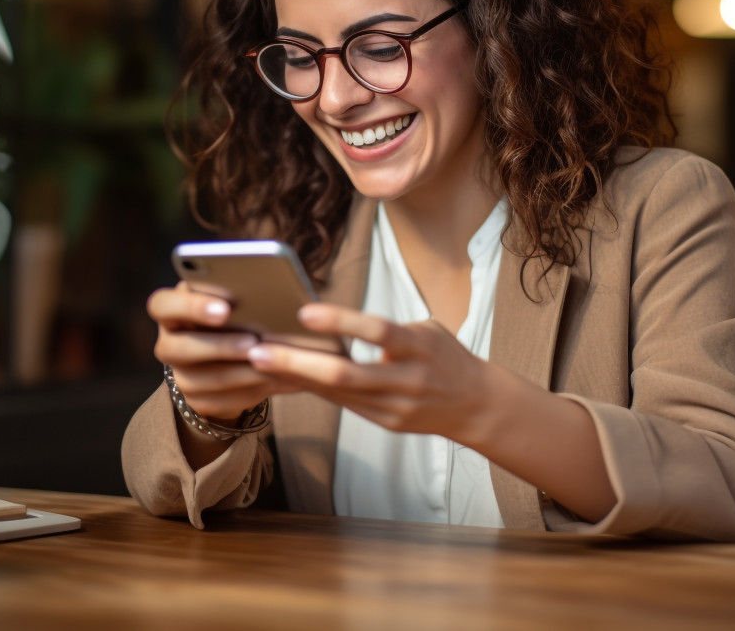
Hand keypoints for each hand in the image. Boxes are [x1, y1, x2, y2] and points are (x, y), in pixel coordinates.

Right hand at [148, 283, 298, 422]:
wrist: (232, 352)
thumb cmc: (234, 311)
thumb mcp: (230, 297)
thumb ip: (234, 290)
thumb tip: (262, 287)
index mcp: (169, 311)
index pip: (162, 305)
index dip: (190, 307)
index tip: (225, 310)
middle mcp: (168, 344)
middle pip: (180, 348)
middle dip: (220, 346)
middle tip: (253, 342)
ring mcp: (180, 376)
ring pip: (205, 379)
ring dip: (242, 372)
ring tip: (274, 363)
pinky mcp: (198, 401)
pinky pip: (223, 401)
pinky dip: (254, 390)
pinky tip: (279, 378)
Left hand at [244, 303, 493, 443]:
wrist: (476, 404)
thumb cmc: (444, 355)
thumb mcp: (425, 330)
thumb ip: (386, 329)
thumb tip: (331, 320)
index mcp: (420, 347)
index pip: (378, 332)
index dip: (341, 321)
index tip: (303, 311)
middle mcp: (407, 380)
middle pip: (346, 374)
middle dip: (298, 363)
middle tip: (258, 350)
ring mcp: (395, 406)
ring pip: (337, 393)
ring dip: (296, 378)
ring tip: (260, 362)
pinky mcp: (386, 422)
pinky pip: (343, 404)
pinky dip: (314, 389)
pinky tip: (287, 378)